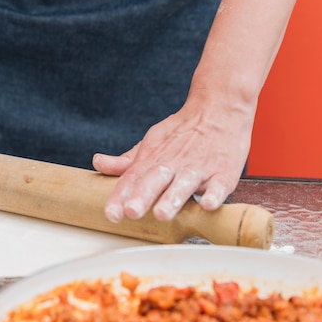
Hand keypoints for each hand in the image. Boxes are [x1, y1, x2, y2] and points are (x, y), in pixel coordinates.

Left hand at [93, 92, 252, 221]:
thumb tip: (98, 163)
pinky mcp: (223, 172)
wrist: (219, 107)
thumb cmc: (182, 132)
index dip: (120, 197)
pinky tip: (208, 204)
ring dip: (173, 198)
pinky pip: (219, 185)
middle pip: (154, 181)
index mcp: (153, 159)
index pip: (132, 179)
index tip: (111, 214)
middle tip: (132, 212)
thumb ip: (126, 160)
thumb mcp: (151, 142)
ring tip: (162, 213)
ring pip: (184, 184)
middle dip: (142, 196)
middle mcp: (173, 164)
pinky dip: (214, 194)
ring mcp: (198, 168)